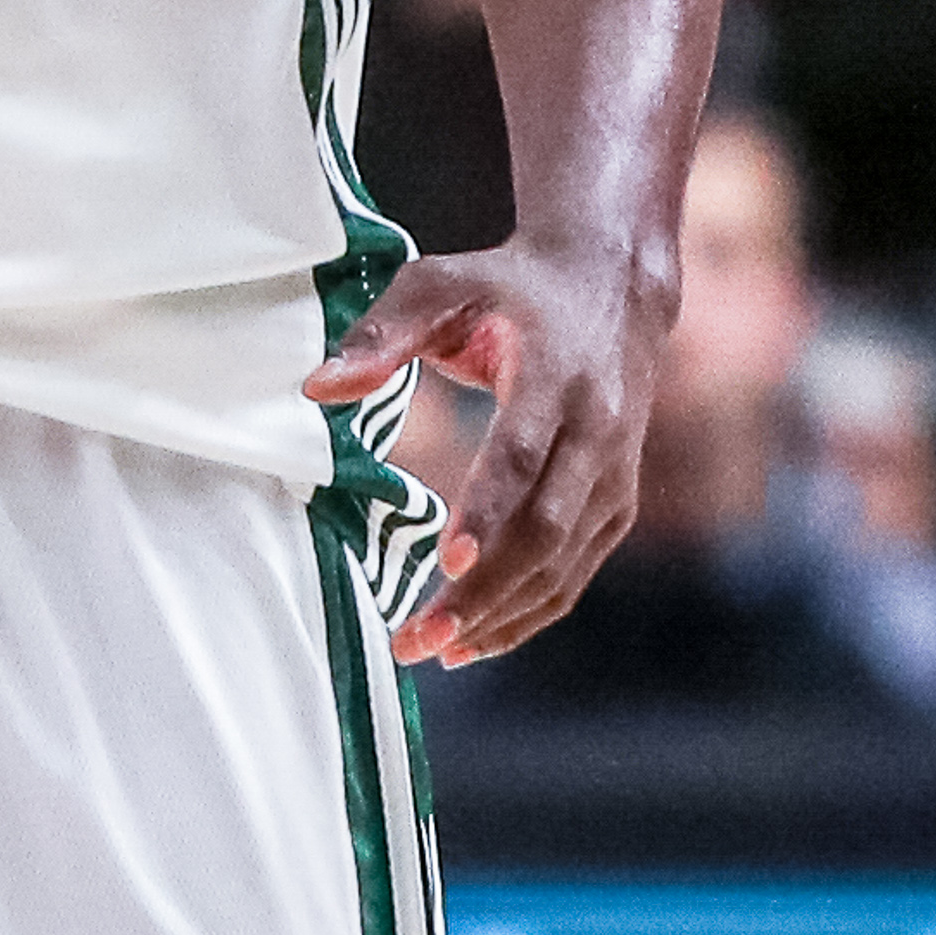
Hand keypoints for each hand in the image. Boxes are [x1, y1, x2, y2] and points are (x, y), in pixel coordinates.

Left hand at [303, 237, 663, 667]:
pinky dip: (531, 613)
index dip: (488, 511)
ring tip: (433, 649)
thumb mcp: (441, 284)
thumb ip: (382, 334)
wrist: (611, 286)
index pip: (522, 454)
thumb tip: (317, 387)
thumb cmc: (510, 287)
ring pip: (565, 564)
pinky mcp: (618, 501)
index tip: (446, 562)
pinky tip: (478, 640)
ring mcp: (616, 472)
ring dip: (502, 616)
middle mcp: (598, 430)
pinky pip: (576, 572)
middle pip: (546, 528)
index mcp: (558, 375)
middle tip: (419, 636)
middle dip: (484, 591)